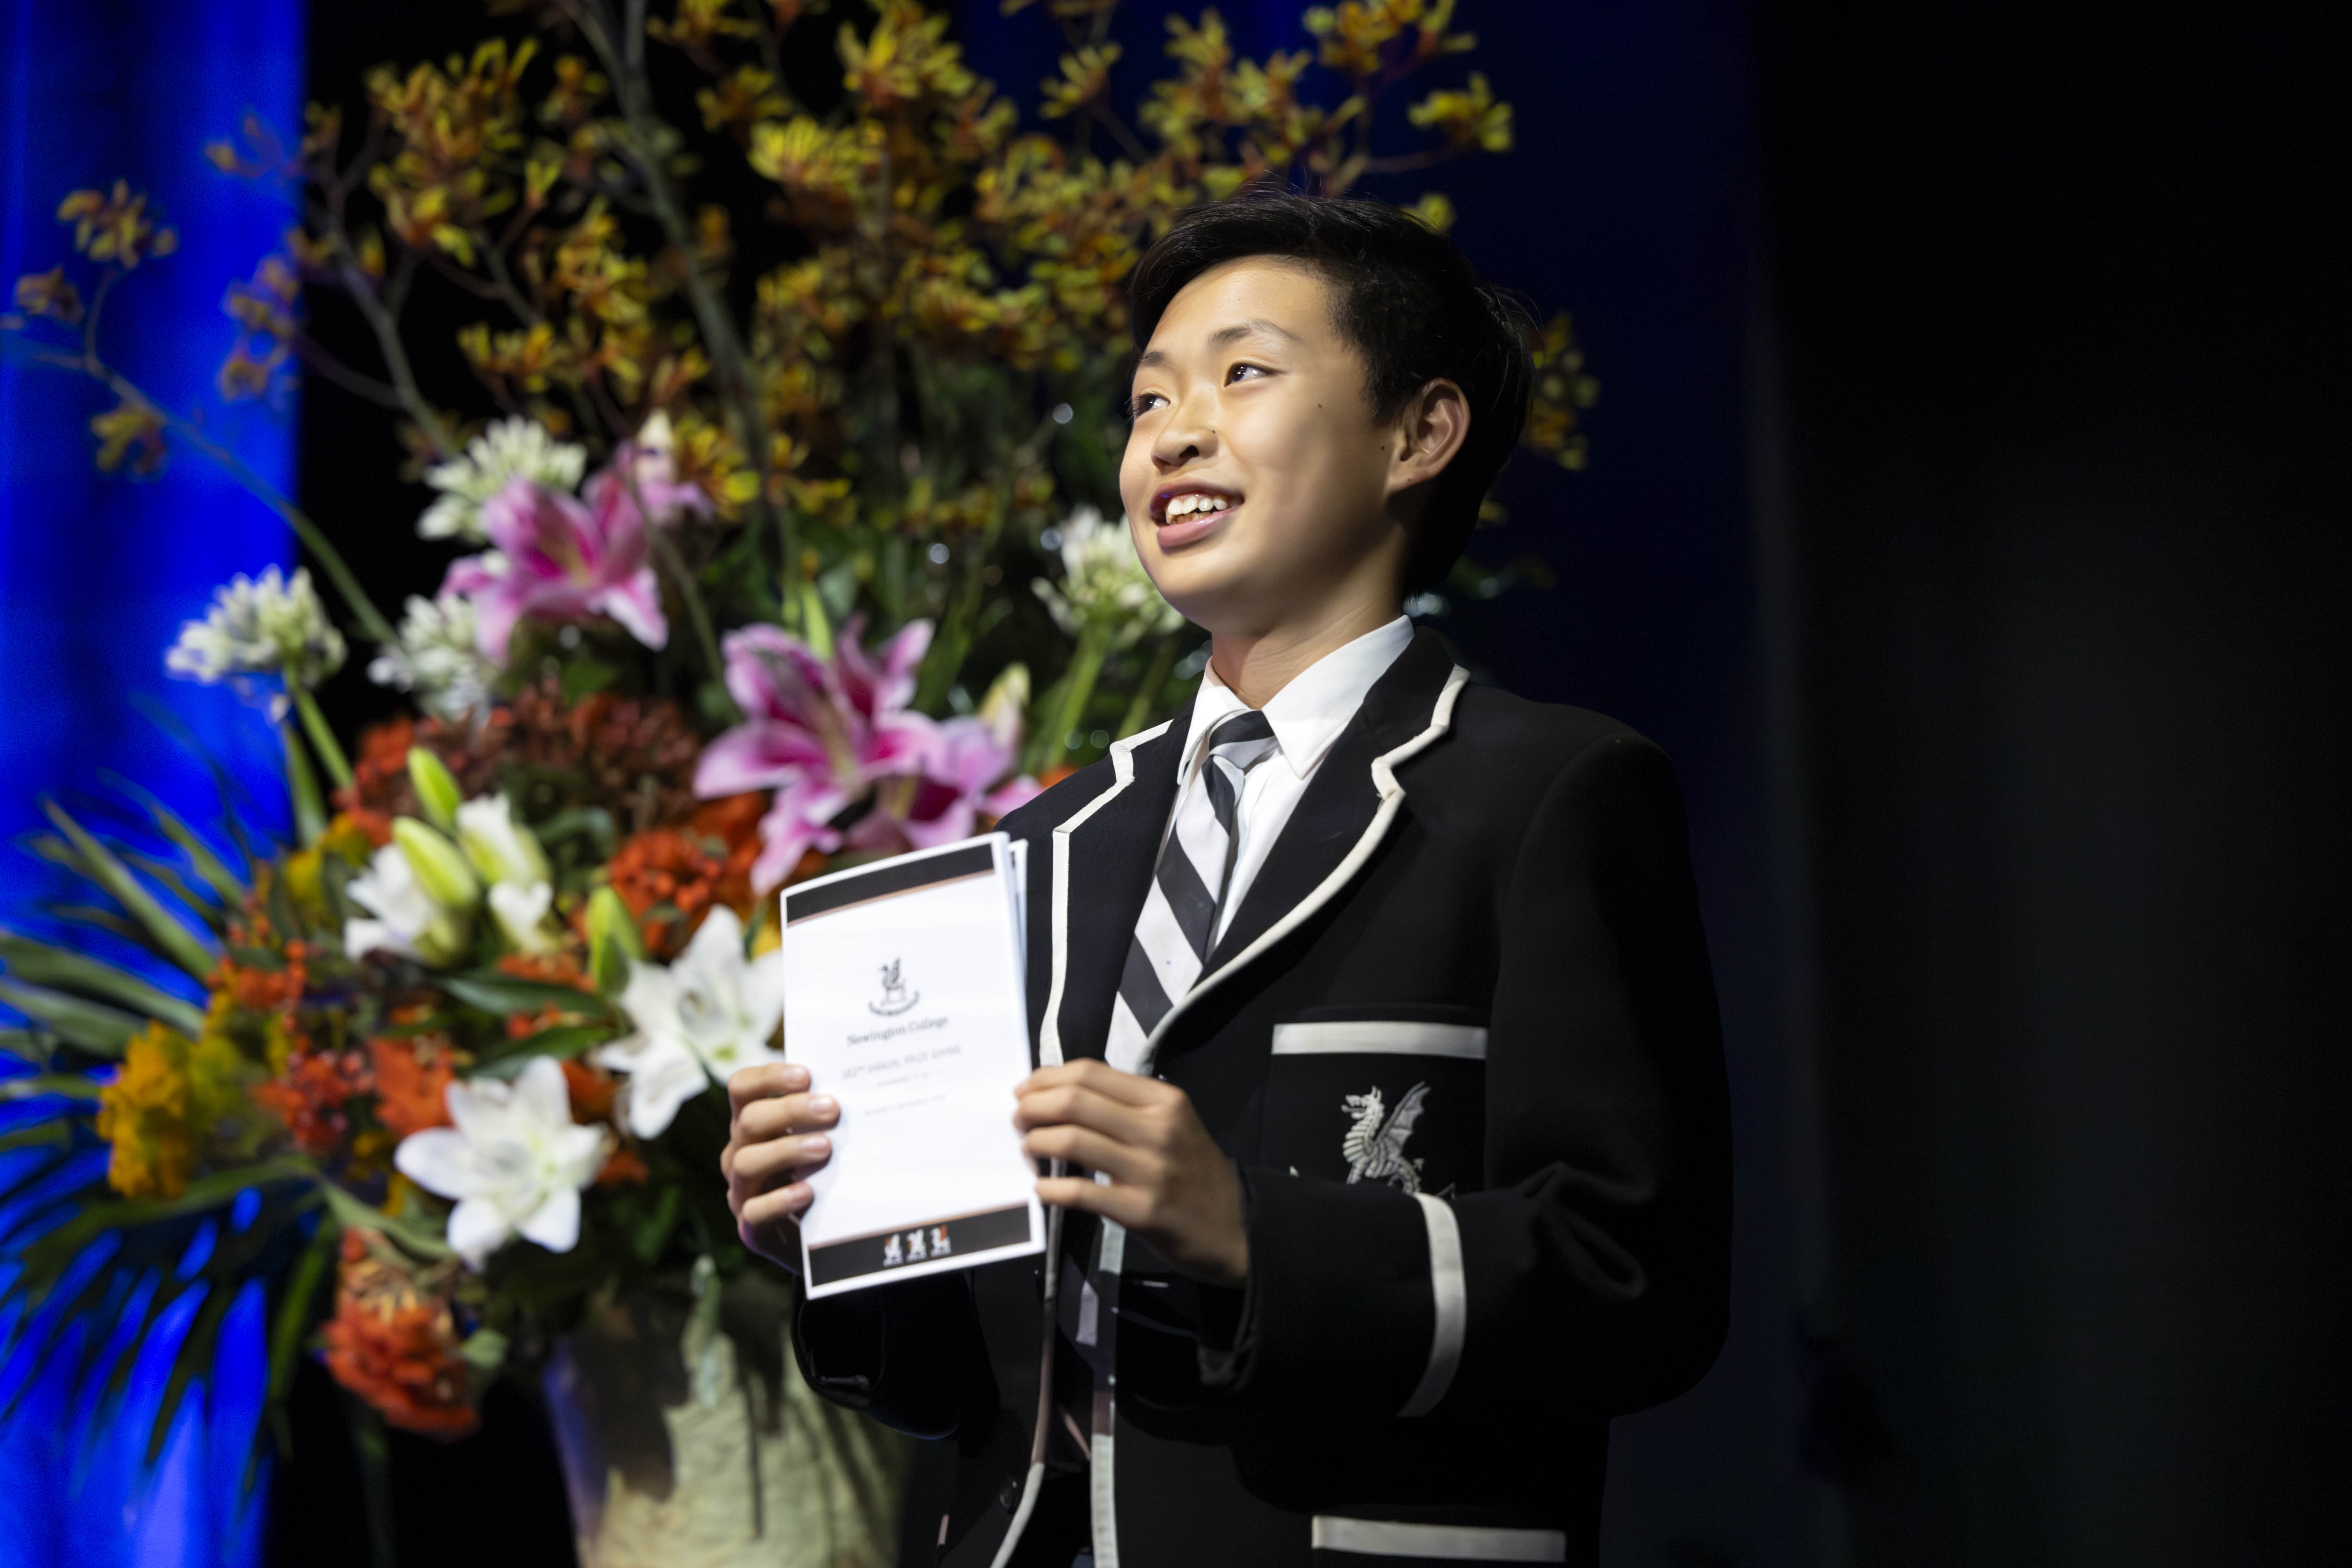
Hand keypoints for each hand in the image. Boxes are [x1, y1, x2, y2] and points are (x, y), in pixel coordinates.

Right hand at [722, 1062, 837, 1268]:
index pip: (742, 1088)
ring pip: (747, 1163)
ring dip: (786, 1150)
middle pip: (749, 1121)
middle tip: (831, 1109)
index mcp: (751, 1125)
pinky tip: (807, 1192)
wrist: (821, 1235)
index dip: (768, 1077)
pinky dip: (779, 1200)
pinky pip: (755, 1212)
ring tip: (825, 1147)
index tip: (807, 1076)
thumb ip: (825, 1116)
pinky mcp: (751, 1228)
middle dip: (790, 1111)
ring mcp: (741, 1192)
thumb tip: (859, 1085)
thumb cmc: (823, 1174)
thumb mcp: (820, 1139)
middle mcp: (738, 1153)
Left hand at [1014, 1060, 1248, 1286]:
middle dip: (1032, 1106)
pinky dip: (1050, 1188)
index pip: (1090, 1072)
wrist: (1235, 1228)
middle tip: (1018, 1119)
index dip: (1046, 1078)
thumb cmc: (1194, 1172)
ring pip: (1072, 1140)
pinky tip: (1041, 1188)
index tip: (1026, 1090)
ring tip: (1028, 1149)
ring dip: (1035, 1142)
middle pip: (1075, 1100)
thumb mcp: (1173, 1124)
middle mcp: (1158, 1128)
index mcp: (1164, 1100)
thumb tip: (1063, 1093)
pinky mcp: (1141, 1211)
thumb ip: (1127, 1106)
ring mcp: (1150, 1170)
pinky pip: (1081, 1192)